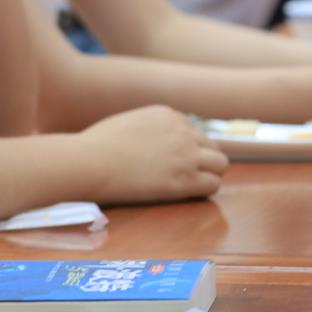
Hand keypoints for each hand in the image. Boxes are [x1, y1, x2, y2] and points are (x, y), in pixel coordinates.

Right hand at [76, 106, 228, 203]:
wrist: (90, 162)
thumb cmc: (96, 147)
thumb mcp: (127, 123)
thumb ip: (148, 129)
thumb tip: (151, 143)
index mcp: (168, 115)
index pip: (193, 130)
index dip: (186, 148)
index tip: (174, 161)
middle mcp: (182, 131)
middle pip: (212, 146)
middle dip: (203, 159)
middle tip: (188, 176)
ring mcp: (186, 155)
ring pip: (220, 164)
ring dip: (210, 174)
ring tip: (192, 187)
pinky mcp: (184, 179)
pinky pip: (212, 184)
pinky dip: (205, 190)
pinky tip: (190, 196)